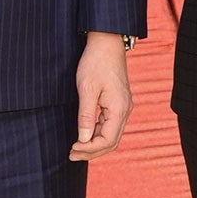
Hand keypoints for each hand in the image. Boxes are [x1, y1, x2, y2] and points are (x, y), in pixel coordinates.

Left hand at [69, 32, 131, 160]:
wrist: (107, 42)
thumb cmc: (95, 63)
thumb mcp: (87, 89)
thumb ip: (85, 116)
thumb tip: (83, 139)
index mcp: (119, 108)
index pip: (107, 140)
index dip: (89, 149)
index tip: (72, 148)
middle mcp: (125, 110)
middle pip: (111, 142)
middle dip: (92, 152)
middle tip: (71, 155)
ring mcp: (123, 107)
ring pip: (111, 135)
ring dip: (94, 144)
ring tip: (76, 148)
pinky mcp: (118, 103)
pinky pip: (110, 125)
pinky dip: (97, 134)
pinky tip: (84, 135)